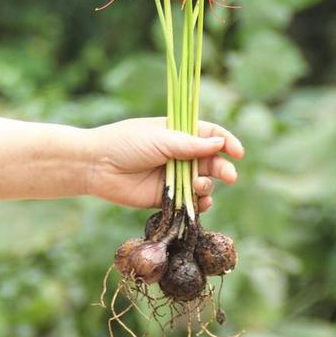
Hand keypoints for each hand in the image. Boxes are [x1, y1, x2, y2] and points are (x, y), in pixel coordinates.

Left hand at [88, 117, 243, 210]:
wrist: (97, 165)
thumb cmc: (127, 143)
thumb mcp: (161, 139)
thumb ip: (190, 145)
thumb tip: (219, 144)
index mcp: (178, 133)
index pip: (210, 135)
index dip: (226, 142)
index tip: (238, 152)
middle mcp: (179, 154)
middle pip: (210, 160)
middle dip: (222, 168)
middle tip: (229, 176)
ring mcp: (173, 175)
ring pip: (202, 182)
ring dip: (207, 185)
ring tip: (199, 187)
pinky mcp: (165, 196)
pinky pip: (189, 201)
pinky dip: (198, 203)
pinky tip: (199, 202)